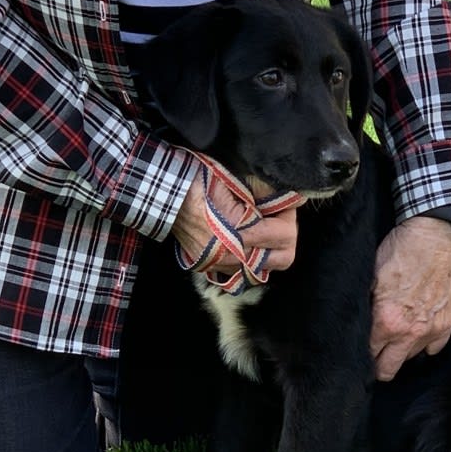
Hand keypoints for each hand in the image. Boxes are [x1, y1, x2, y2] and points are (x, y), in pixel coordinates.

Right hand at [171, 163, 300, 274]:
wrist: (162, 194)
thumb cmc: (196, 182)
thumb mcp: (234, 180)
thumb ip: (264, 192)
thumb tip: (288, 195)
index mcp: (238, 235)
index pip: (284, 234)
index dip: (288, 213)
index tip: (284, 200)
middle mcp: (232, 258)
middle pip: (283, 258)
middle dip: (285, 235)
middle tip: (277, 215)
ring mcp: (221, 266)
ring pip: (264, 267)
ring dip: (269, 247)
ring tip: (261, 225)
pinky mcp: (210, 267)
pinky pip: (242, 270)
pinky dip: (249, 255)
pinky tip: (244, 238)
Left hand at [370, 216, 450, 381]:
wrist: (436, 236)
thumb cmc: (400, 251)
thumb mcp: (371, 277)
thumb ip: (365, 308)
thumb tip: (356, 326)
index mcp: (386, 322)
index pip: (368, 356)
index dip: (361, 356)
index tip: (358, 353)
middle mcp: (410, 332)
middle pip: (388, 369)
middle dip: (378, 366)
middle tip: (374, 356)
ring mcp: (432, 329)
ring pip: (410, 357)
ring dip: (401, 351)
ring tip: (396, 336)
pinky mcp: (448, 323)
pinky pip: (434, 348)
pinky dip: (425, 344)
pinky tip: (417, 333)